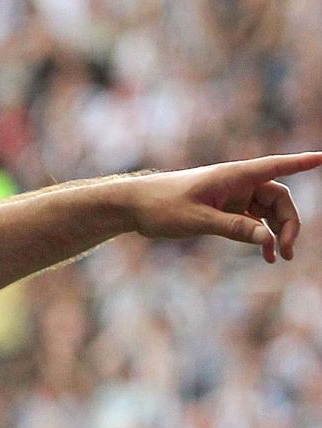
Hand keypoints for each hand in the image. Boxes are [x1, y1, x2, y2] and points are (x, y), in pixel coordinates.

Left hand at [123, 151, 321, 262]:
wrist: (134, 207)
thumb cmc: (162, 207)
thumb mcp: (198, 220)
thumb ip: (234, 228)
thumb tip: (268, 239)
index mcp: (233, 176)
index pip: (276, 166)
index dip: (301, 162)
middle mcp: (237, 183)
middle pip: (278, 197)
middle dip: (287, 222)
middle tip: (286, 251)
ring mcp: (231, 196)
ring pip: (267, 210)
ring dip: (276, 231)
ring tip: (280, 257)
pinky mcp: (223, 208)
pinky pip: (251, 220)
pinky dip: (259, 235)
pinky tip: (264, 254)